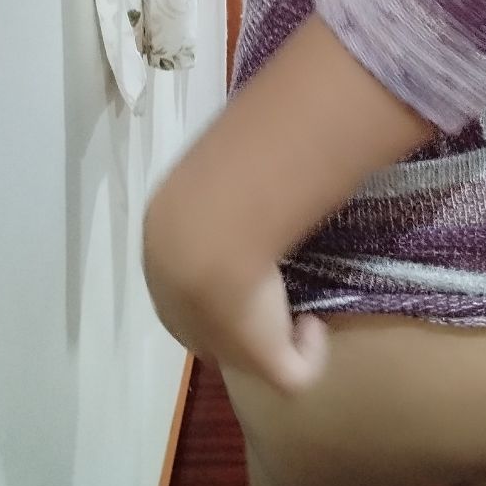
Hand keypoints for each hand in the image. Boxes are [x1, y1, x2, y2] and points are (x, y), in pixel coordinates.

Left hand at [141, 15, 428, 391]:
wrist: (210, 229)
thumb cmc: (211, 188)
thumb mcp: (211, 160)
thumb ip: (226, 148)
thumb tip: (255, 114)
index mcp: (168, 259)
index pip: (191, 281)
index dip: (224, 272)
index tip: (254, 250)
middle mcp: (188, 310)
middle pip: (216, 323)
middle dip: (250, 306)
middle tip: (280, 278)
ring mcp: (221, 341)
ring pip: (253, 349)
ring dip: (279, 328)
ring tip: (301, 303)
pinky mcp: (261, 359)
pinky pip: (294, 371)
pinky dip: (311, 352)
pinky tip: (317, 324)